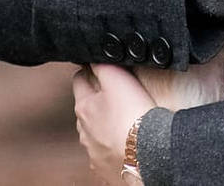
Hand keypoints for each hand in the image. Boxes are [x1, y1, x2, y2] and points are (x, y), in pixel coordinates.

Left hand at [73, 64, 155, 182]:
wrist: (145, 153)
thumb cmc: (131, 114)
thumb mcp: (116, 78)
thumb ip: (101, 65)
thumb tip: (92, 58)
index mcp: (83, 107)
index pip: (78, 80)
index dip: (88, 70)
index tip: (97, 66)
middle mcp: (83, 131)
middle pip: (85, 107)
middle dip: (95, 97)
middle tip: (113, 90)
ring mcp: (93, 151)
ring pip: (94, 130)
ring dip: (102, 122)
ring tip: (120, 116)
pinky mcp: (105, 166)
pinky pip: (105, 151)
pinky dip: (111, 143)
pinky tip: (123, 139)